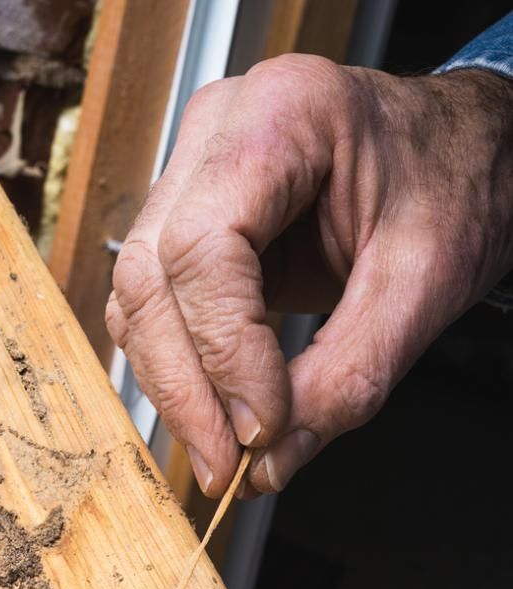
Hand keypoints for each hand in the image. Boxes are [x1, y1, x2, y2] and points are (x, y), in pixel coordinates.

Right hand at [105, 56, 512, 496]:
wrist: (459, 151)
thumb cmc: (453, 183)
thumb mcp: (424, 283)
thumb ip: (348, 376)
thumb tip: (271, 461)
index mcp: (282, 113)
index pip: (205, 247)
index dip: (224, 352)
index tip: (259, 429)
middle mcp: (218, 133)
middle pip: (150, 276)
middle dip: (185, 386)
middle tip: (225, 466)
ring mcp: (193, 174)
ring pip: (138, 298)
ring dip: (175, 386)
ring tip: (223, 453)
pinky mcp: (191, 220)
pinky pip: (157, 305)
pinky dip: (182, 368)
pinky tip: (215, 413)